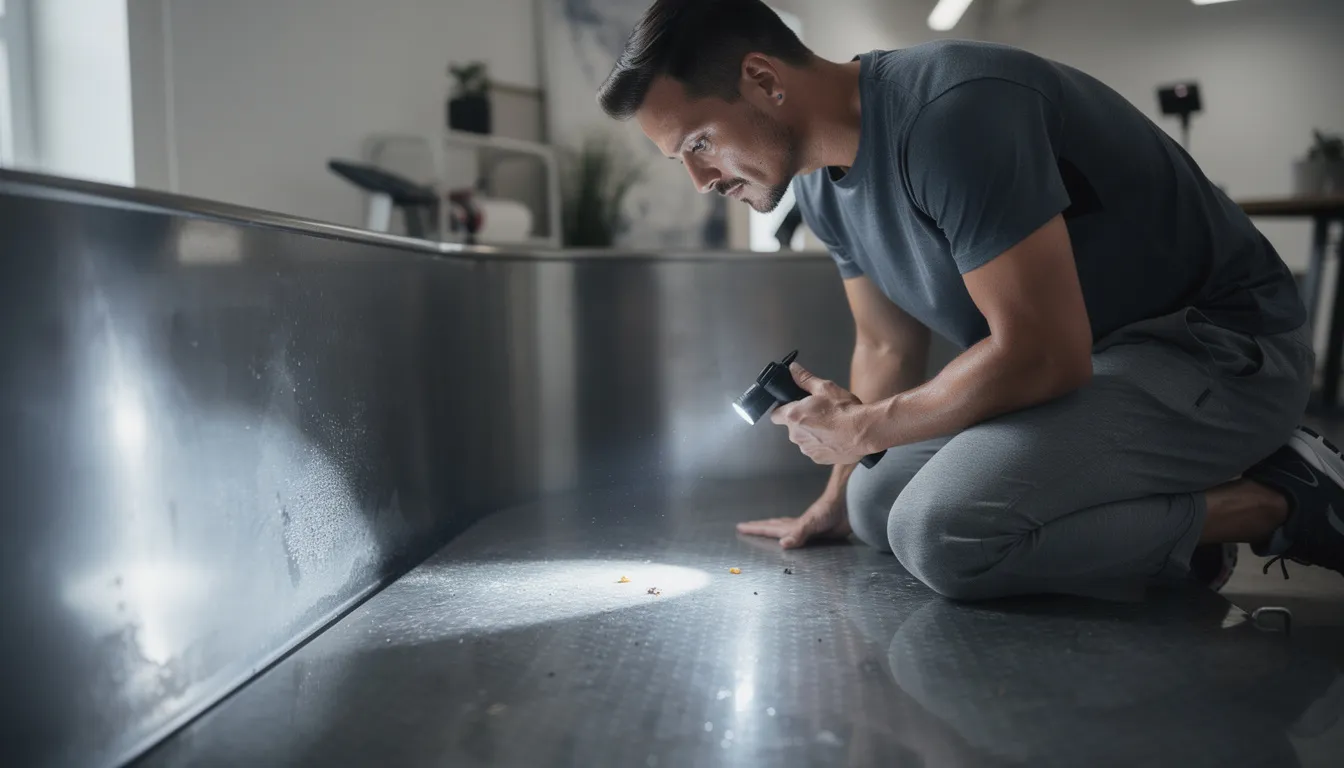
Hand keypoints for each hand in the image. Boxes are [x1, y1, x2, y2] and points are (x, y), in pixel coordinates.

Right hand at [735, 492, 850, 548]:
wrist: (847, 506)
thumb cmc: (829, 510)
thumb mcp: (811, 522)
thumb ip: (798, 533)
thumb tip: (782, 544)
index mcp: (793, 526)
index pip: (770, 528)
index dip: (755, 529)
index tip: (740, 528)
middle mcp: (797, 527)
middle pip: (774, 526)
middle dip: (759, 527)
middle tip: (746, 527)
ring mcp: (807, 528)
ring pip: (785, 529)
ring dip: (773, 529)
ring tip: (765, 529)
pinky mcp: (818, 532)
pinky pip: (798, 535)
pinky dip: (791, 536)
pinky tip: (793, 538)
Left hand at [770, 363, 874, 464]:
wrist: (864, 432)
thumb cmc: (845, 410)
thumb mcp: (825, 388)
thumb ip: (805, 379)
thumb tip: (793, 370)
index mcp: (793, 416)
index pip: (775, 415)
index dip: (782, 410)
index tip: (792, 407)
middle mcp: (796, 435)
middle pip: (791, 427)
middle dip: (801, 420)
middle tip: (818, 413)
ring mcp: (807, 449)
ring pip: (804, 439)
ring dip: (812, 433)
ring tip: (830, 425)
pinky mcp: (818, 459)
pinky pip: (815, 450)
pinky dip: (822, 444)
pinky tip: (835, 437)